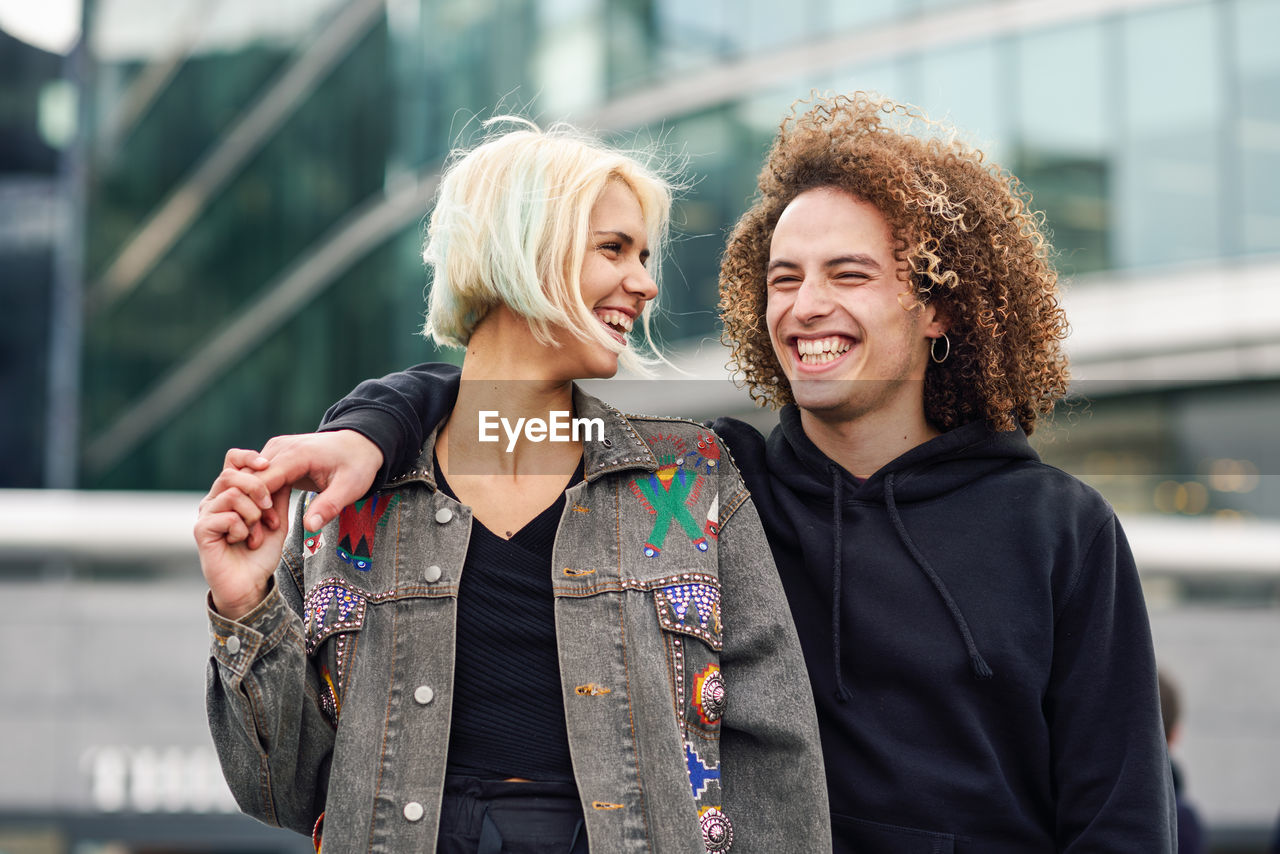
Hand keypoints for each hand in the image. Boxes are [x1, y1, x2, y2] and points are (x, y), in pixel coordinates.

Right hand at [194, 468, 290, 619]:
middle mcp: (215, 500)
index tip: (267, 465)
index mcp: (232, 493)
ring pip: (232, 495)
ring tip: (256, 533)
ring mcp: (206, 514)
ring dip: (253, 514)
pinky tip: (243, 541)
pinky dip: (242, 529)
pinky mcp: (201, 530)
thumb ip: (277, 494)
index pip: (232, 460)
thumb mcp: (277, 518)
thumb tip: (283, 469)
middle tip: (268, 509)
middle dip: (257, 488)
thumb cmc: (262, 552)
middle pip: (231, 474)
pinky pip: (226, 517)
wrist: (251, 584)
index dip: (248, 457)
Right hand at [223, 430, 383, 532]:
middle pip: (249, 478)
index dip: (259, 504)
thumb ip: (329, 506)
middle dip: (251, 504)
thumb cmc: (356, 465)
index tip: (269, 526)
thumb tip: (310, 527)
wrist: (359, 444)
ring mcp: (275, 448)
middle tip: (262, 531)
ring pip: (249, 476)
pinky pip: (257, 474)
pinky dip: (257, 494)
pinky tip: (268, 514)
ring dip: (252, 500)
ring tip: (267, 525)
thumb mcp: (349, 487)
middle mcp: (280, 447)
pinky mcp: (275, 454)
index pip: (262, 480)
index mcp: (296, 454)